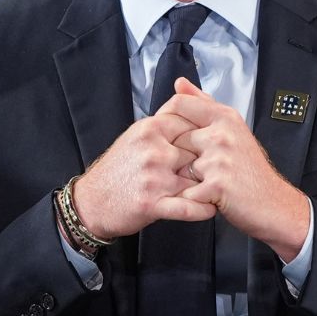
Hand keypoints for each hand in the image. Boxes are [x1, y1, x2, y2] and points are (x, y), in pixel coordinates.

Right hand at [72, 111, 216, 239]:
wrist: (91, 202)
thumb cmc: (117, 169)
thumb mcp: (136, 135)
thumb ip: (163, 123)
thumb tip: (190, 106)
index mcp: (150, 129)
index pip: (191, 121)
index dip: (207, 132)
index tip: (217, 140)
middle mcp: (153, 150)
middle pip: (198, 149)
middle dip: (211, 159)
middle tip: (225, 167)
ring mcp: (154, 177)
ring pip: (196, 178)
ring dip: (211, 185)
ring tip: (224, 189)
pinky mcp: (152, 204)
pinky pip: (188, 207)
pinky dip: (203, 209)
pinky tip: (211, 208)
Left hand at [158, 78, 309, 261]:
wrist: (273, 204)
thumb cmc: (250, 169)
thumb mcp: (232, 129)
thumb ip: (203, 104)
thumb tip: (180, 83)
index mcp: (225, 117)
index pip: (180, 104)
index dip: (166, 118)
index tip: (166, 132)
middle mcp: (222, 133)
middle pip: (175, 138)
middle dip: (180, 157)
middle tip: (199, 169)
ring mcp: (219, 158)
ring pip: (179, 166)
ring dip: (187, 180)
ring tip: (207, 184)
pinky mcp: (216, 184)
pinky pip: (186, 190)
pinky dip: (192, 198)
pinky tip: (208, 198)